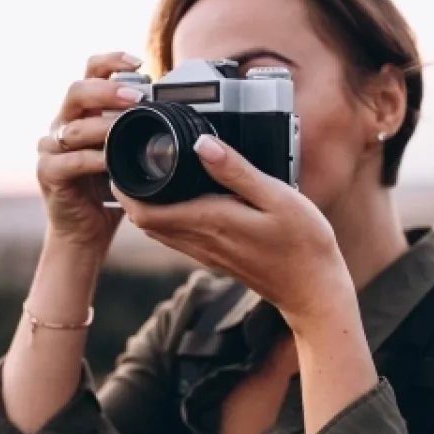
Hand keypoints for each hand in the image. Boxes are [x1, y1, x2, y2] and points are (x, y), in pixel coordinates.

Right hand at [36, 52, 147, 250]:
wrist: (86, 229)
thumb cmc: (110, 188)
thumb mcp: (129, 152)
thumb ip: (141, 128)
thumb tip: (177, 107)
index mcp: (83, 112)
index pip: (90, 73)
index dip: (111, 61)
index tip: (138, 62)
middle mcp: (63, 123)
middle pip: (77, 91)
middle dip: (108, 90)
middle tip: (137, 97)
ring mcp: (50, 147)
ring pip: (73, 127)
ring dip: (105, 126)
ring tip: (130, 128)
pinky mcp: (48, 173)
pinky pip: (71, 161)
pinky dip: (94, 159)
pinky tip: (112, 161)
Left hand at [111, 135, 355, 327]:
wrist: (313, 290)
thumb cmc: (303, 243)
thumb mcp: (277, 197)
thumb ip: (237, 171)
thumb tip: (201, 144)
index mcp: (210, 221)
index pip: (145, 211)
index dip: (123, 187)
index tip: (120, 159)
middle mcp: (201, 240)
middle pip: (143, 220)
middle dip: (128, 192)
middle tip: (127, 160)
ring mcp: (207, 253)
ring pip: (158, 231)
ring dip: (143, 206)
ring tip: (145, 174)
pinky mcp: (216, 257)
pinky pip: (177, 236)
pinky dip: (165, 217)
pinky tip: (177, 199)